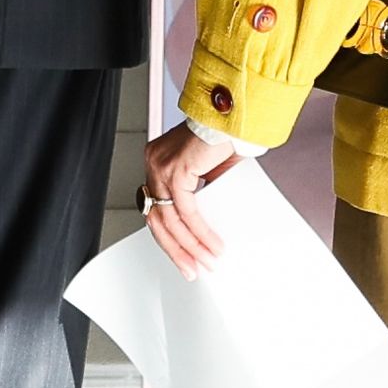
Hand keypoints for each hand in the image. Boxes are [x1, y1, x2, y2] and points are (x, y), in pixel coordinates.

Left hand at [142, 122, 238, 277]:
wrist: (233, 118)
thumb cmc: (224, 138)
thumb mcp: (206, 173)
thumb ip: (199, 195)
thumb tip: (202, 226)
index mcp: (157, 162)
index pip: (156, 208)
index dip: (169, 236)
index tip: (183, 255)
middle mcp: (153, 163)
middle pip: (157, 218)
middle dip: (176, 249)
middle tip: (191, 269)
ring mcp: (160, 166)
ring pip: (170, 220)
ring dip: (190, 246)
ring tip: (206, 262)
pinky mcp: (175, 170)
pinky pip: (186, 212)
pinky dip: (200, 232)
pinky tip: (213, 245)